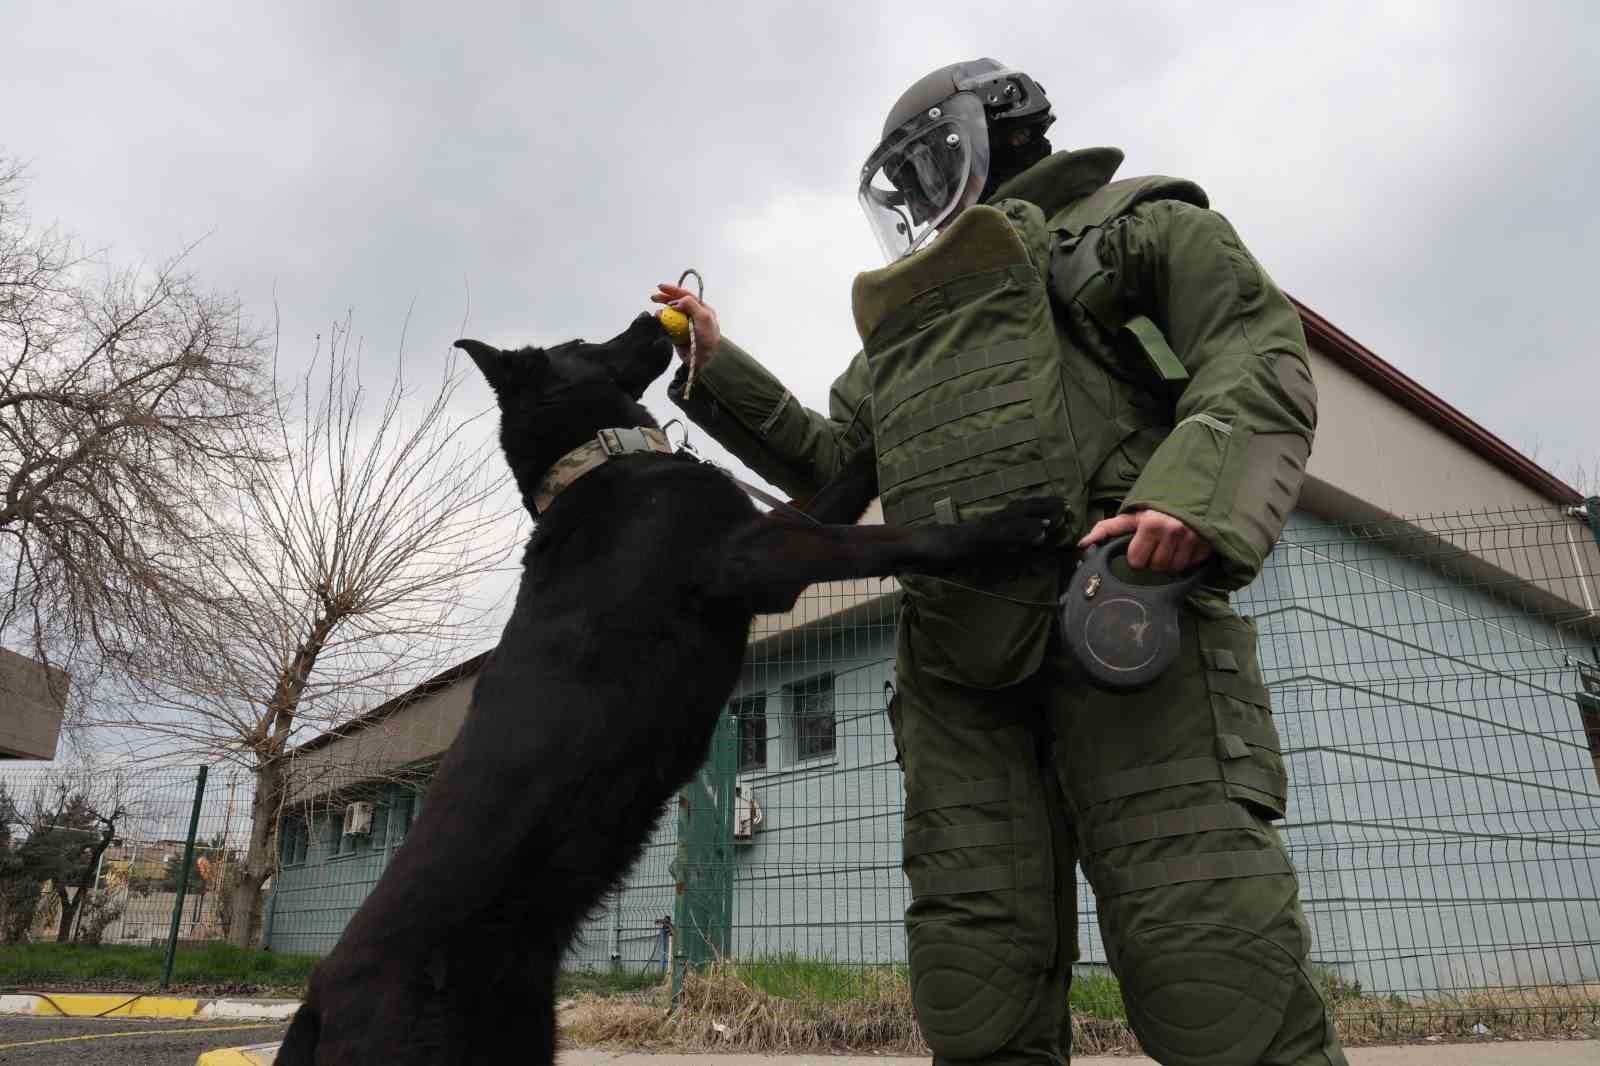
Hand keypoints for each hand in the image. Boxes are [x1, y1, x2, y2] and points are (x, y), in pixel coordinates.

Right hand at [651, 283, 720, 369]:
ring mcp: (684, 324)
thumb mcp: (704, 319)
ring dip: (662, 312)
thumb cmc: (708, 339)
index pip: (685, 295)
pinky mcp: (677, 334)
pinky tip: (657, 323)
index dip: (673, 290)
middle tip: (653, 298)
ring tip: (658, 315)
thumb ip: (692, 306)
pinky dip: (661, 323)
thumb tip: (677, 301)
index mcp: (701, 309)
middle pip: (676, 302)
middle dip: (664, 298)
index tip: (660, 287)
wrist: (704, 360)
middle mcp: (692, 315)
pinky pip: (666, 326)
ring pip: (669, 314)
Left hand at [1077, 508, 1212, 573]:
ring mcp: (1193, 538)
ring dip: (1170, 563)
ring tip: (1170, 547)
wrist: (1191, 493)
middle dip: (1153, 560)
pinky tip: (1184, 547)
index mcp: (1150, 523)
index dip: (1136, 556)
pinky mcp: (1207, 544)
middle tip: (1156, 545)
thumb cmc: (1156, 508)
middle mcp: (1173, 531)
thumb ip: (1107, 529)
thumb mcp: (1132, 515)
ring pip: (1174, 570)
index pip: (1137, 562)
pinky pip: (1192, 566)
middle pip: (1156, 568)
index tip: (1140, 546)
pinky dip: (1187, 560)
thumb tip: (1082, 544)